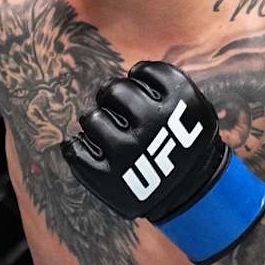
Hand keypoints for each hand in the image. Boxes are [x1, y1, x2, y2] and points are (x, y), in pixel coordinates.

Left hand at [59, 60, 264, 264]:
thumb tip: (130, 72)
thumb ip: (165, 86)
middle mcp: (154, 123)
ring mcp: (127, 151)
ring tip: (112, 134)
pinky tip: (93, 149)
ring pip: (91, 117)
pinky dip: (77, 146)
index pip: (143, 70)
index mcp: (181, 101)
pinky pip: (73, 149)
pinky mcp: (106, 177)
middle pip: (113, 90)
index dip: (140, 80)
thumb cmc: (183, 145)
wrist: (191, 194)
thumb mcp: (191, 109)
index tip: (146, 95)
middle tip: (123, 114)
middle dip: (114, 99)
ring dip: (97, 122)